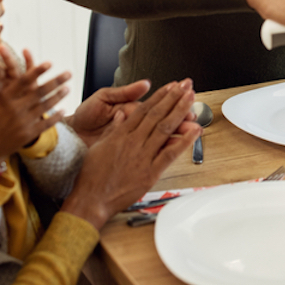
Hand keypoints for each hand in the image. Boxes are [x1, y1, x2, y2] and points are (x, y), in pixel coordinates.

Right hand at [0, 44, 71, 166]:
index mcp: (4, 99)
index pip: (23, 81)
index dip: (37, 71)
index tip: (49, 62)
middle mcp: (15, 109)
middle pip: (40, 92)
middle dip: (56, 81)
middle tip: (69, 73)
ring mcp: (23, 123)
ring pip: (45, 107)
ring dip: (58, 97)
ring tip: (68, 88)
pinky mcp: (28, 135)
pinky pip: (45, 124)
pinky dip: (56, 117)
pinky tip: (64, 110)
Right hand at [60, 79, 199, 228]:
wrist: (90, 200)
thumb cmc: (91, 177)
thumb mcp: (98, 146)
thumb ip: (113, 129)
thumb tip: (122, 114)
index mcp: (121, 134)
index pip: (144, 109)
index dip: (159, 96)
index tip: (171, 87)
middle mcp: (133, 142)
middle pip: (157, 114)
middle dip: (173, 97)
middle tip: (186, 84)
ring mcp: (142, 156)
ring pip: (165, 128)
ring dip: (180, 111)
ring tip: (191, 97)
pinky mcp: (150, 173)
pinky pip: (170, 154)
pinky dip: (184, 141)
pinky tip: (195, 130)